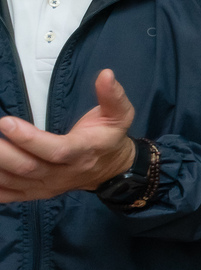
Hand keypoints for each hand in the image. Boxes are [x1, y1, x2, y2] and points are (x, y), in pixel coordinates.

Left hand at [0, 69, 136, 201]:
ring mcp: (49, 186)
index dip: (30, 139)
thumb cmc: (109, 137)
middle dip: (3, 154)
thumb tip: (106, 74)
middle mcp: (64, 173)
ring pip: (15, 181)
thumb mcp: (120, 115)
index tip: (6, 122)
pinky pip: (10, 195)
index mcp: (83, 152)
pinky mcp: (37, 193)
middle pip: (29, 168)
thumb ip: (113, 96)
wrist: (112, 170)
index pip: (56, 150)